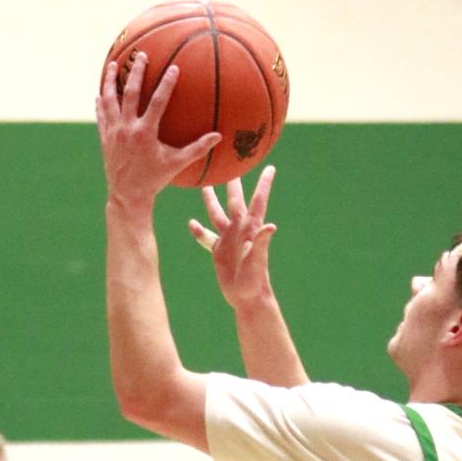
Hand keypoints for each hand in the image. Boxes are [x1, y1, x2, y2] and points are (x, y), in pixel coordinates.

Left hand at [97, 51, 220, 206]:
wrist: (127, 196)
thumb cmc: (155, 180)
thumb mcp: (177, 164)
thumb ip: (197, 149)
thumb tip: (219, 137)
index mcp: (145, 133)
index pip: (157, 102)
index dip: (166, 84)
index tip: (173, 68)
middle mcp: (127, 129)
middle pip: (130, 94)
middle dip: (136, 72)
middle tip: (140, 56)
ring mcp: (113, 132)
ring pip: (109, 100)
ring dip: (111, 81)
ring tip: (114, 65)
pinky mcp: (105, 138)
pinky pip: (102, 115)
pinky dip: (101, 102)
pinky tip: (101, 92)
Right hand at [188, 170, 278, 308]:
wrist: (246, 297)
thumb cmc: (255, 280)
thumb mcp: (257, 260)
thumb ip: (261, 242)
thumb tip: (270, 226)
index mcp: (250, 228)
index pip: (258, 201)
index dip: (264, 184)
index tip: (270, 167)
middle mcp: (239, 230)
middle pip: (234, 200)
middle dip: (233, 182)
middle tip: (230, 163)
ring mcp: (228, 239)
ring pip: (217, 214)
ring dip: (211, 200)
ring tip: (205, 185)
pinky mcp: (218, 251)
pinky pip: (206, 237)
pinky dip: (199, 230)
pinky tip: (191, 223)